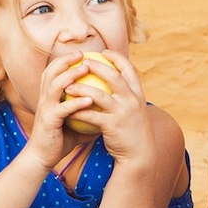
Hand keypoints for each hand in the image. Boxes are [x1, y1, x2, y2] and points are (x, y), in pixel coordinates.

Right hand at [26, 52, 100, 168]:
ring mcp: (46, 110)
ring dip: (70, 75)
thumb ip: (88, 113)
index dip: (64, 60)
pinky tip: (90, 99)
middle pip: (51, 72)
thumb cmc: (60, 140)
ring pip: (55, 86)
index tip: (81, 53)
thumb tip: (108, 107)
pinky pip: (63, 109)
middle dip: (65, 60)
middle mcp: (44, 99)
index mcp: (49, 97)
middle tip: (82, 54)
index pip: (53, 72)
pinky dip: (76, 103)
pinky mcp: (49, 121)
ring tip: (85, 69)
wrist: (43, 158)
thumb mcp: (76, 123)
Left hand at [63, 52, 155, 166]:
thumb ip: (126, 96)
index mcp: (138, 94)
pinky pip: (91, 116)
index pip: (129, 69)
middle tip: (83, 63)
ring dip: (81, 89)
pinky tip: (67, 110)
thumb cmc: (133, 131)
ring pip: (99, 95)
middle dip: (97, 66)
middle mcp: (132, 100)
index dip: (117, 57)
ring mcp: (123, 113)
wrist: (140, 154)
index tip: (104, 52)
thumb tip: (114, 82)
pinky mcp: (112, 126)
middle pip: (114, 76)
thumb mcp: (135, 110)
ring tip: (68, 86)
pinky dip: (78, 112)